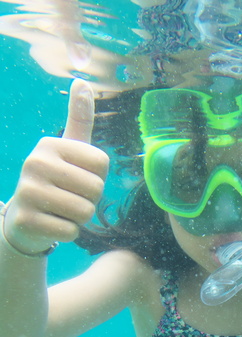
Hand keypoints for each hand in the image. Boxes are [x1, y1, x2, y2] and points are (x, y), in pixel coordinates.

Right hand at [4, 79, 108, 254]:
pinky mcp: (28, 220)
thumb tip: (82, 82)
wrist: (23, 219)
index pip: (102, 164)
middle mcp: (36, 163)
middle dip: (89, 200)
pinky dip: (68, 233)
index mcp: (50, 144)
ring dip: (80, 218)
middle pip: (96, 189)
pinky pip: (71, 231)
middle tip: (69, 198)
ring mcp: (28, 191)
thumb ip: (79, 120)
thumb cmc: (55, 182)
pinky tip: (52, 225)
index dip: (96, 177)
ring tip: (61, 211)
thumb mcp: (68, 150)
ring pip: (85, 212)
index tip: (76, 179)